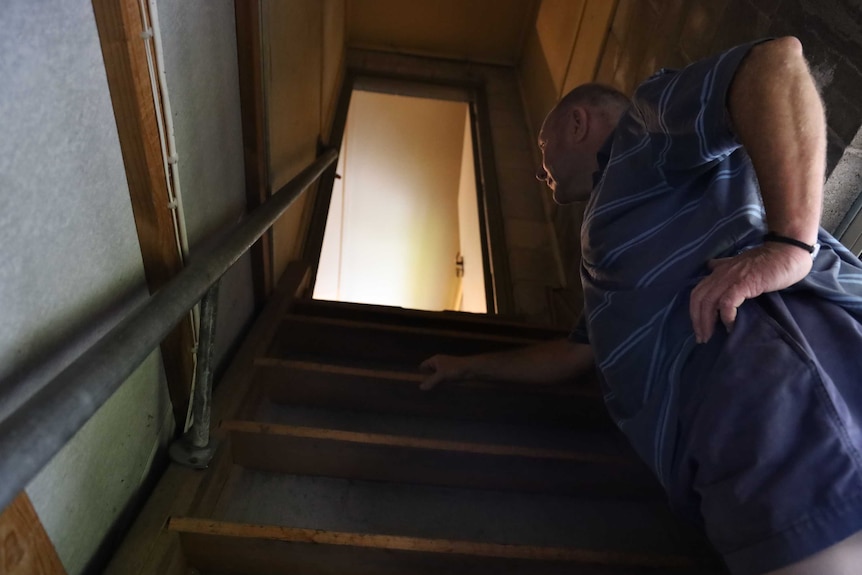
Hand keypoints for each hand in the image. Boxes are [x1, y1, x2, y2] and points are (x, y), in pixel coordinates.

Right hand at [418, 354, 469, 390]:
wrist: (471, 369)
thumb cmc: (456, 368)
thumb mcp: (442, 375)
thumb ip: (431, 381)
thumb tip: (421, 387)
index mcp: (435, 360)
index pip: (423, 365)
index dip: (420, 372)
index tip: (415, 382)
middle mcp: (439, 364)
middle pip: (429, 372)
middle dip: (426, 379)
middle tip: (420, 390)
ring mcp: (444, 370)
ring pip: (435, 377)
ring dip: (433, 383)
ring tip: (427, 392)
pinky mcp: (450, 375)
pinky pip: (442, 381)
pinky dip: (439, 385)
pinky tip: (437, 391)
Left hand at [689, 242, 811, 342]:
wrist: (787, 252)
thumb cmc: (768, 261)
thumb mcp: (740, 264)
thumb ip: (725, 266)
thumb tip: (711, 266)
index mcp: (718, 271)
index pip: (697, 293)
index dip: (694, 312)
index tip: (699, 328)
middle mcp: (720, 274)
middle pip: (698, 299)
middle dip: (697, 320)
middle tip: (702, 338)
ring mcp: (731, 278)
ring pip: (709, 302)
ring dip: (707, 322)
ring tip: (711, 336)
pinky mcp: (745, 283)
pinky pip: (727, 302)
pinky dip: (726, 316)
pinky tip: (730, 326)